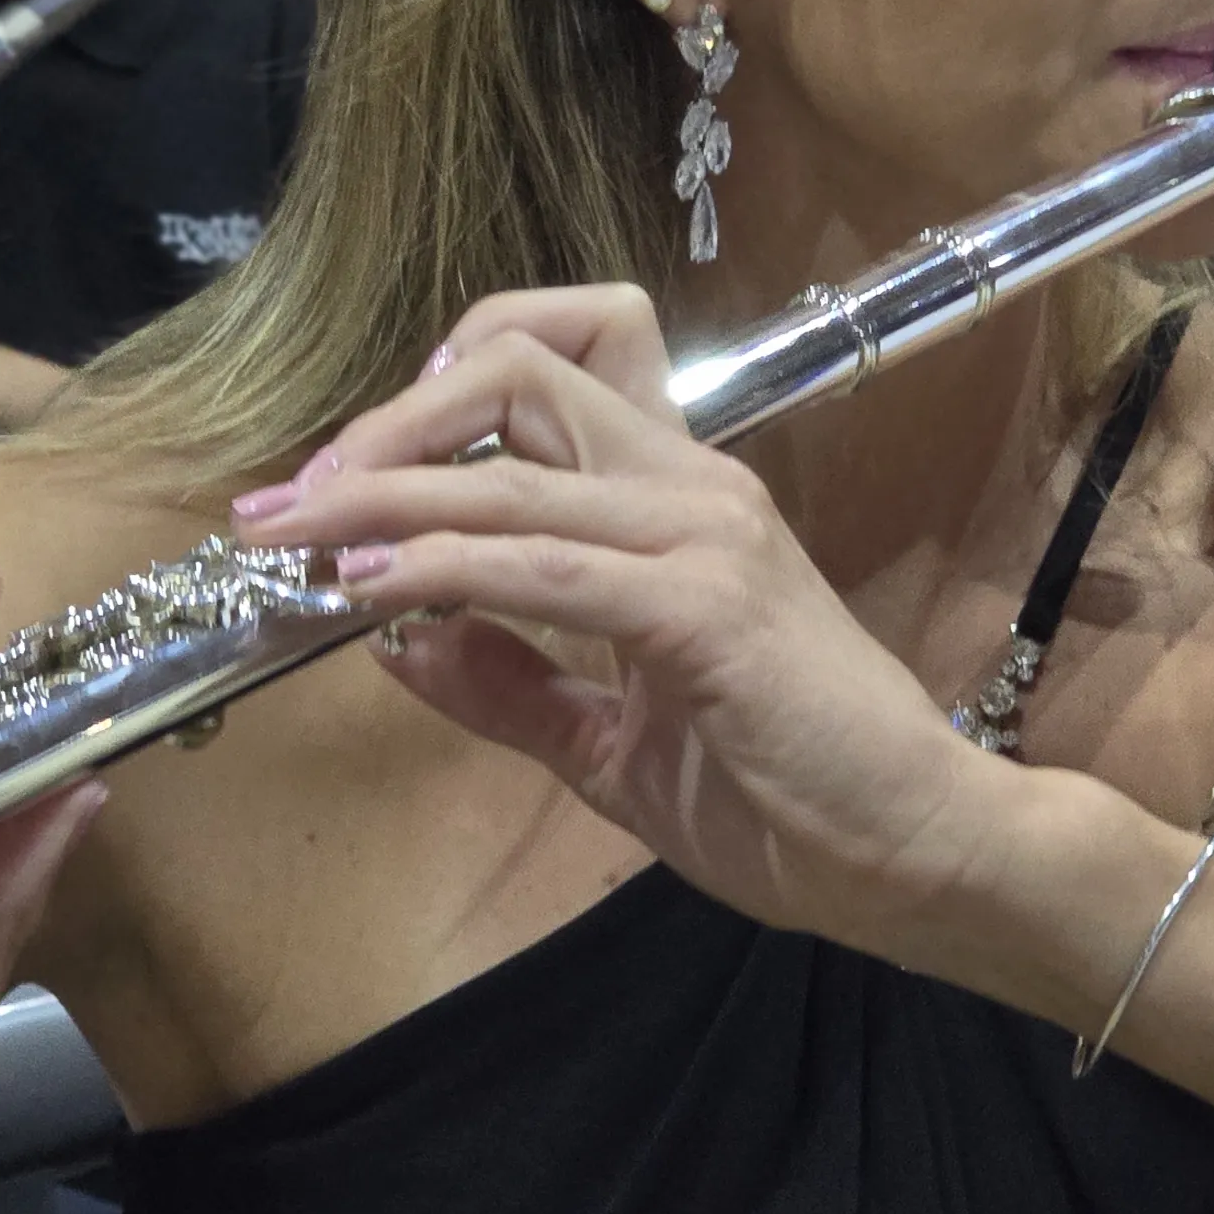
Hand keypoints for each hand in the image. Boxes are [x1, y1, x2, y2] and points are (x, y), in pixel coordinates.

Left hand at [227, 286, 990, 950]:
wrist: (919, 856)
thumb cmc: (791, 797)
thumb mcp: (613, 742)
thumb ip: (511, 683)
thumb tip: (394, 638)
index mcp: (677, 496)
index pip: (554, 358)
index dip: (435, 391)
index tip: (349, 474)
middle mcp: (691, 485)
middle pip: (517, 368)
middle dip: (383, 421)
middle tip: (295, 498)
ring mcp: (704, 536)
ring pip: (508, 469)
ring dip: (377, 492)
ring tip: (294, 533)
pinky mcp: (706, 609)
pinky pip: (543, 567)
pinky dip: (442, 566)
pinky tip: (372, 589)